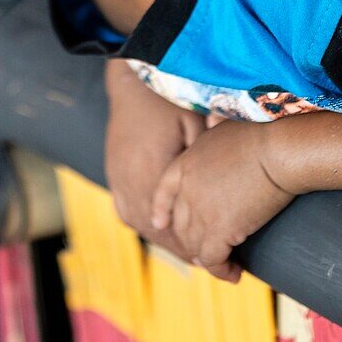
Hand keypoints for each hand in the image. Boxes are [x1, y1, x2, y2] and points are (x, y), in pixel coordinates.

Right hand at [104, 60, 206, 261]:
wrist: (133, 80)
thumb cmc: (168, 98)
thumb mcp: (193, 122)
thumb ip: (204, 155)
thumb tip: (228, 179)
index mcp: (153, 168)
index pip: (171, 221)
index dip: (191, 241)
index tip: (212, 254)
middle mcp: (131, 178)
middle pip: (153, 229)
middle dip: (178, 247)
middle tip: (203, 261)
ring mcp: (118, 176)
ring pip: (137, 222)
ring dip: (160, 238)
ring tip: (184, 251)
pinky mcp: (112, 171)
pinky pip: (124, 209)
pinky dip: (141, 223)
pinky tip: (157, 230)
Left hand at [150, 118, 294, 282]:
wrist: (277, 148)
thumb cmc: (260, 132)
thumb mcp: (225, 124)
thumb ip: (212, 128)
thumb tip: (213, 118)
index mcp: (186, 163)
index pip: (164, 191)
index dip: (162, 209)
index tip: (161, 223)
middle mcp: (187, 189)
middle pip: (180, 225)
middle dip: (190, 240)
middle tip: (207, 250)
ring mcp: (200, 212)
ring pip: (194, 246)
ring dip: (207, 258)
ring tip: (223, 264)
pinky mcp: (219, 231)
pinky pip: (213, 260)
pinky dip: (222, 271)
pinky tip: (235, 274)